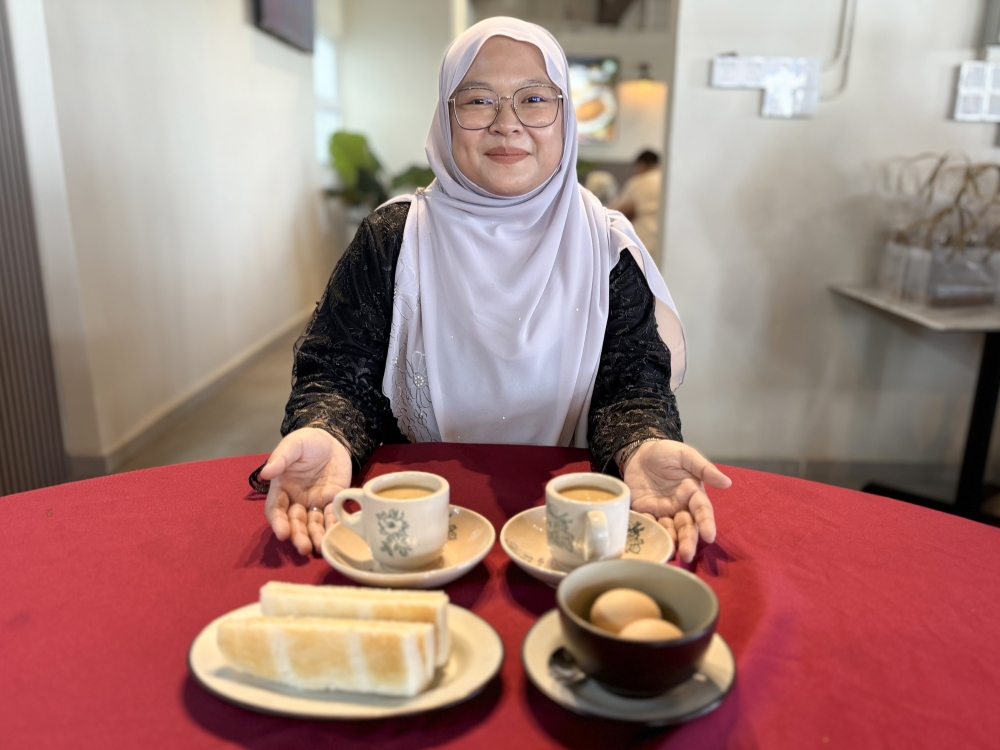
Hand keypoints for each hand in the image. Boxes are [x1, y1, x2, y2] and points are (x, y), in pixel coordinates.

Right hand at [259, 427, 352, 555]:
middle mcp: (296, 500)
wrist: (333, 439)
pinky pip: (332, 516)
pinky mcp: (333, 501)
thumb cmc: (308, 441)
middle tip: (304, 548)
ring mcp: (315, 502)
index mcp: (282, 488)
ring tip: (319, 548)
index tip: (283, 533)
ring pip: (313, 524)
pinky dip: (333, 526)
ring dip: (315, 536)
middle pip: (295, 522)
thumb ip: (281, 458)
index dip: (278, 522)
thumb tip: (266, 472)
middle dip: (299, 536)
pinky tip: (336, 535)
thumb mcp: (293, 444)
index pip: (276, 510)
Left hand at [622, 440, 730, 562]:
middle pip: (686, 527)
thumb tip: (727, 482)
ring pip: (668, 530)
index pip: (702, 511)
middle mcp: (679, 506)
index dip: (706, 523)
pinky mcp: (643, 511)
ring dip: (670, 541)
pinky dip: (648, 530)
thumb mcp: (686, 456)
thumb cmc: (666, 453)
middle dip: (688, 541)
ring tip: (670, 551)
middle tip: (687, 554)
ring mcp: (661, 511)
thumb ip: (704, 469)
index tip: (709, 536)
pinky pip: (646, 523)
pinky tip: (648, 538)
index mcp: (692, 494)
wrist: (639, 452)